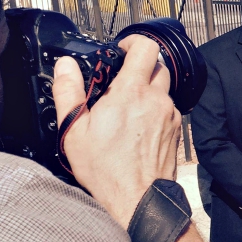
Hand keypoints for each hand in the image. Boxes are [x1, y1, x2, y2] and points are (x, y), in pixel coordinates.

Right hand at [52, 36, 180, 228]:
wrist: (138, 199)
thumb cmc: (106, 170)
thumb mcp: (74, 131)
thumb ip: (68, 92)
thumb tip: (64, 67)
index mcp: (130, 92)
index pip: (145, 48)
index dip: (134, 42)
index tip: (122, 48)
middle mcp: (156, 99)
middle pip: (157, 65)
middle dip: (140, 66)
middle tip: (121, 80)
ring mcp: (170, 115)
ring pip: (164, 88)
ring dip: (148, 89)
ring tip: (127, 107)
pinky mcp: (176, 130)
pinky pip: (168, 108)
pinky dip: (155, 109)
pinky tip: (138, 126)